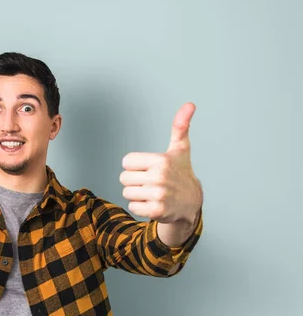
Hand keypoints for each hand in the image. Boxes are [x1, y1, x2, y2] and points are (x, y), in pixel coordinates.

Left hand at [119, 102, 202, 224]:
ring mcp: (159, 195)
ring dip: (136, 194)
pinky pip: (132, 207)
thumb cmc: (181, 172)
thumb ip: (180, 126)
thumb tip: (190, 104)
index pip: (126, 162)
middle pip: (124, 178)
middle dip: (134, 181)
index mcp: (161, 160)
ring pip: (126, 193)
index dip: (135, 166)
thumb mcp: (180, 149)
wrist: (192, 203)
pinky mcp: (156, 211)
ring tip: (152, 192)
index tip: (150, 168)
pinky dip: (140, 207)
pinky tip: (153, 204)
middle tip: (151, 182)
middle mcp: (160, 177)